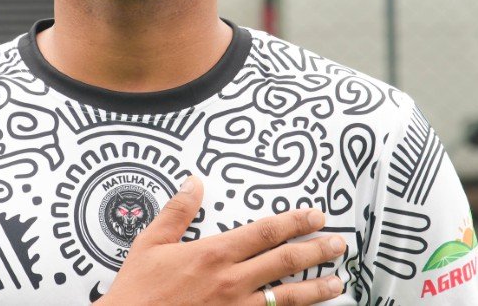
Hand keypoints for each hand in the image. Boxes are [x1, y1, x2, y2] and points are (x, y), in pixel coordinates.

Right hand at [99, 176, 345, 305]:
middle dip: (315, 250)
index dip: (294, 222)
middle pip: (284, 262)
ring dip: (315, 289)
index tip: (315, 216)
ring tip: (337, 282)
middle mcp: (231, 281)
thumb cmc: (139, 290)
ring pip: (286, 298)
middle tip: (338, 243)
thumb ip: (177, 211)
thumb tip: (194, 182)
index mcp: (213, 254)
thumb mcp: (151, 243)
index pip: (265, 232)